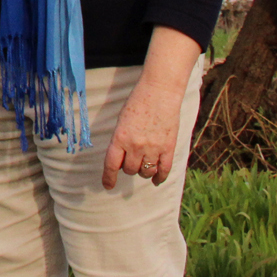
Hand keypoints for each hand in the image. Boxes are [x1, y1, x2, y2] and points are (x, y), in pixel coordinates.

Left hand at [101, 27, 203, 188]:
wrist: (160, 91)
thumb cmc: (138, 102)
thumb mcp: (122, 121)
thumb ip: (121, 140)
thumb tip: (121, 159)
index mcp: (120, 137)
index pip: (112, 165)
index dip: (109, 178)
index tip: (108, 186)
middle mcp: (135, 145)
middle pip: (130, 170)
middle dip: (129, 168)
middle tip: (131, 160)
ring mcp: (153, 147)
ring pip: (146, 171)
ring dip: (144, 171)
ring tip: (144, 164)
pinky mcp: (168, 147)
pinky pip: (164, 170)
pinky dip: (160, 178)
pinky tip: (156, 180)